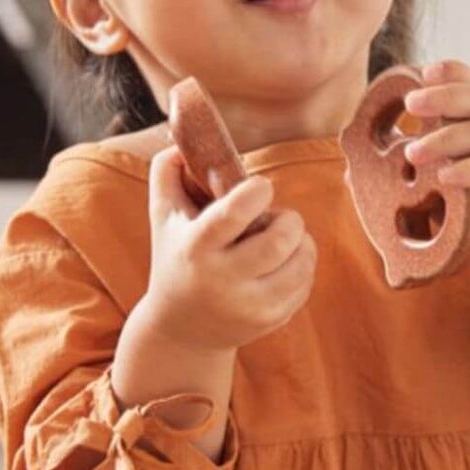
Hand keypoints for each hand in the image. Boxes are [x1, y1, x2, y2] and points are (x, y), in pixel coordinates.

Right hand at [139, 145, 316, 351]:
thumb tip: (183, 140)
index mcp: (196, 248)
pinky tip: (284, 263)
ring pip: (301, 262)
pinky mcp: (270, 320)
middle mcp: (222, 280)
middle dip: (290, 219)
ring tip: (284, 238)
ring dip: (302, 241)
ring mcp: (248, 305)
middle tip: (280, 217)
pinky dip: (302, 266)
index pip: (234, 214)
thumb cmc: (176, 257)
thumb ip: (167, 171)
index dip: (258, 192)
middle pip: (280, 240)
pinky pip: (305, 284)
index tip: (261, 187)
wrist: (181, 328)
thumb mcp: (163, 216)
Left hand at [402, 60, 469, 273]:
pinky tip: (444, 177)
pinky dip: (469, 170)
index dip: (452, 72)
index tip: (422, 72)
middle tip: (411, 104)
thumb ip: (406, 161)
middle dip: (443, 97)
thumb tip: (350, 159)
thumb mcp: (434, 176)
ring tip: (413, 153)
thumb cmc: (464, 206)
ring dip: (446, 138)